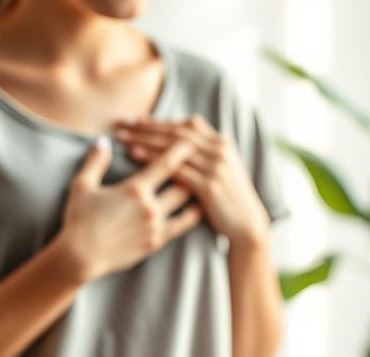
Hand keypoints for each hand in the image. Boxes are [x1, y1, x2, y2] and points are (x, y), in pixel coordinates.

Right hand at [50, 138, 201, 283]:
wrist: (81, 256)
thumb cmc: (79, 219)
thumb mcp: (82, 186)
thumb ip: (95, 162)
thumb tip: (103, 142)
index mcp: (135, 189)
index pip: (165, 164)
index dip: (180, 151)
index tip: (190, 141)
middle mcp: (150, 207)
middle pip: (183, 185)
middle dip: (190, 172)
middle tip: (198, 163)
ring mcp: (156, 227)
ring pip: (186, 206)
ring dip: (195, 194)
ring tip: (204, 184)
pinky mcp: (156, 242)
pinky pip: (182, 227)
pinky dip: (192, 216)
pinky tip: (199, 209)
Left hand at [115, 116, 270, 249]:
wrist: (247, 224)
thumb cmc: (230, 198)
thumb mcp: (223, 167)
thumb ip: (206, 146)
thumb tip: (189, 122)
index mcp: (221, 143)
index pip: (183, 125)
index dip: (157, 121)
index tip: (134, 120)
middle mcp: (219, 151)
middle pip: (175, 133)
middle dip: (146, 127)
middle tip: (122, 124)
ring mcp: (215, 168)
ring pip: (172, 148)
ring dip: (144, 140)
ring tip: (122, 138)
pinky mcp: (209, 186)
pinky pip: (176, 169)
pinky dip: (153, 160)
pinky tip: (135, 155)